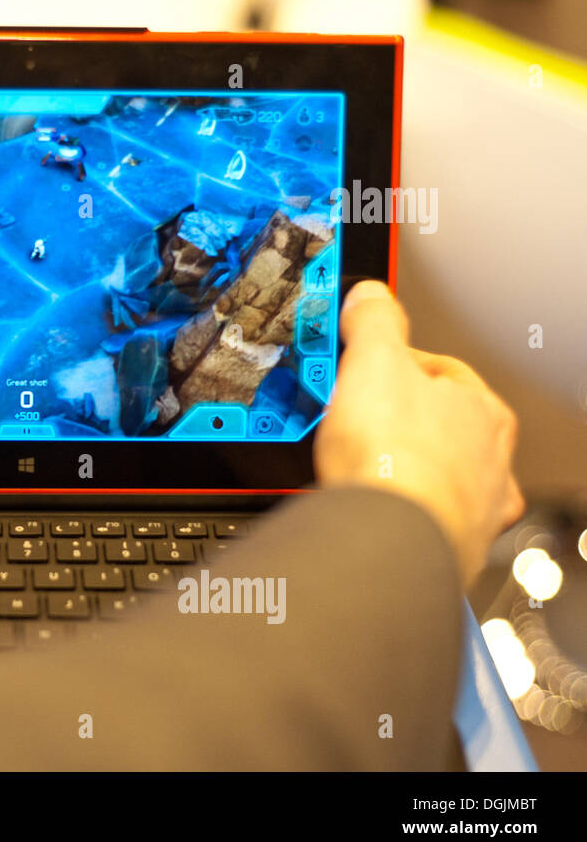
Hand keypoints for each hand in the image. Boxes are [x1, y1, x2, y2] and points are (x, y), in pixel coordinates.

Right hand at [314, 281, 522, 584]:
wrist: (389, 538)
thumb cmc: (396, 458)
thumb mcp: (372, 362)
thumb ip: (374, 322)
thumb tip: (371, 295)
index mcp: (482, 410)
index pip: (439, 372)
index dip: (393, 365)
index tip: (361, 369)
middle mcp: (488, 461)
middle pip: (439, 426)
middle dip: (397, 420)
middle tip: (353, 418)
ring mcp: (471, 508)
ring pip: (435, 476)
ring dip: (402, 469)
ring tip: (359, 465)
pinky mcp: (445, 545)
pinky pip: (420, 519)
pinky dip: (398, 512)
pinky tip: (372, 507)